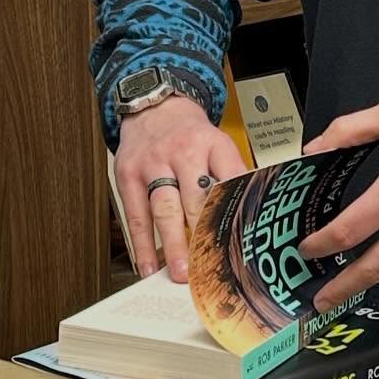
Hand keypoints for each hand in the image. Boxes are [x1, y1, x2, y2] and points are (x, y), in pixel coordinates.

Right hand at [114, 97, 246, 280]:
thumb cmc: (190, 135)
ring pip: (164, 208)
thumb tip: (250, 217)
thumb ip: (232, 176)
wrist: (154, 106)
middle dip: (202, 234)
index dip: (236, 211)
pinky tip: (147, 265)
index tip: (243, 241)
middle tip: (209, 266)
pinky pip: (135, 215)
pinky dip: (141, 244)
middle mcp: (183, 153)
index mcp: (213, 145)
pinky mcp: (128, 175)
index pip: (230, 179)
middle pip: (195, 198)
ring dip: (172, 244)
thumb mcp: (219, 144)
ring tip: (180, 272)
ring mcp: (153, 164)